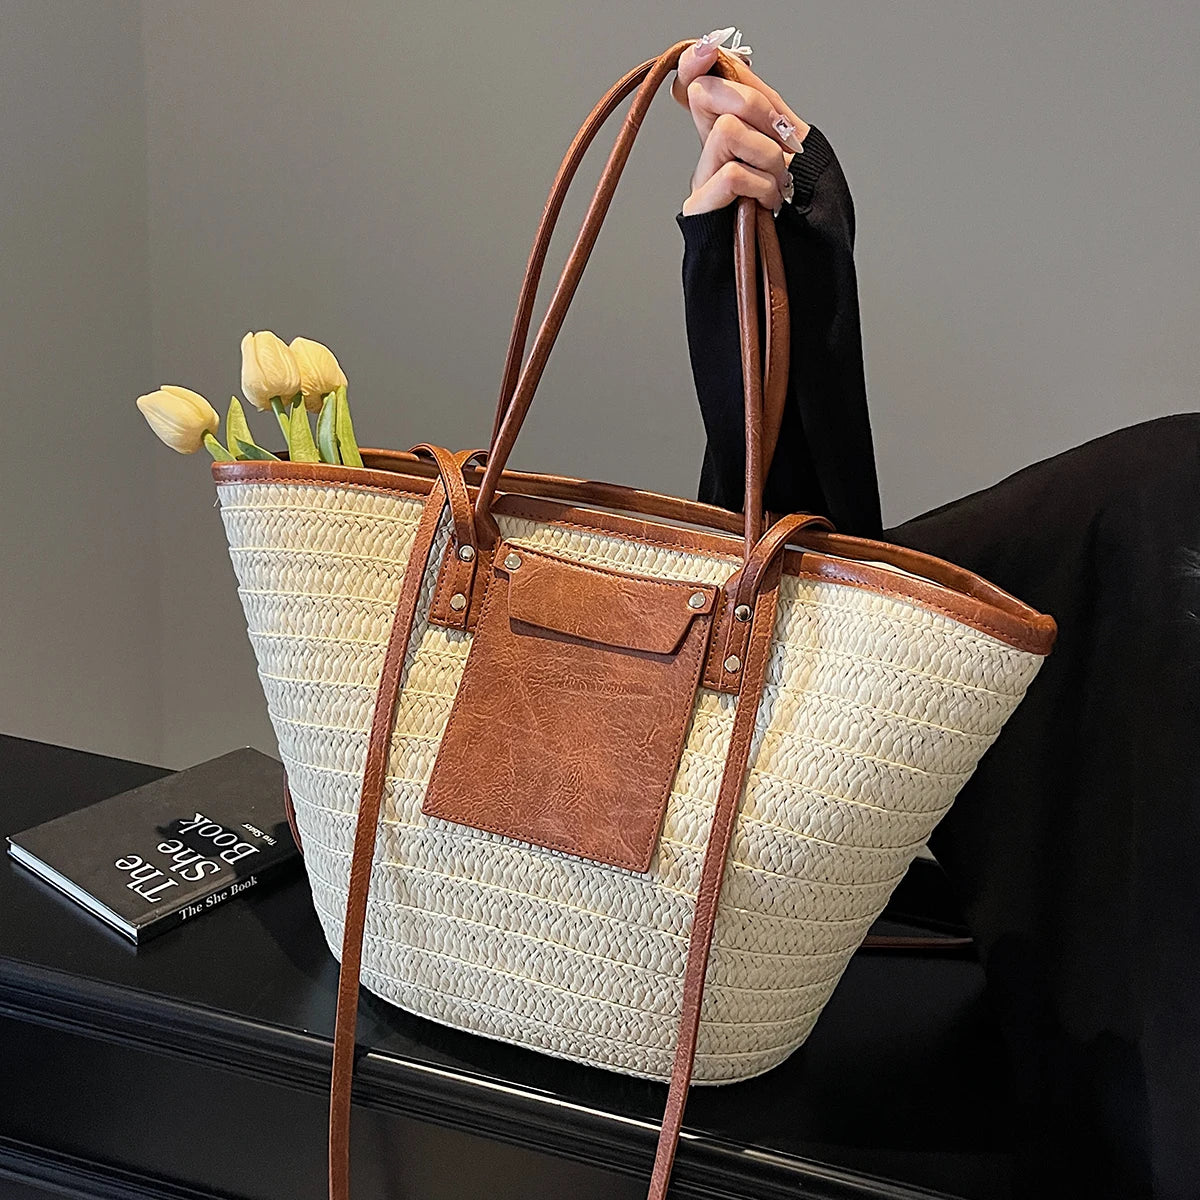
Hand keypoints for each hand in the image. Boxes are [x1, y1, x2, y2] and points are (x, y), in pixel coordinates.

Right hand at [672, 30, 811, 216]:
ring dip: (766, 157)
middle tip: (781, 146)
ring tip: (777, 187)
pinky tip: (767, 205)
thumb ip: (765, 112)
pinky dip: (760, 187)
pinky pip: (733, 174)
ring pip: (727, 131)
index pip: (699, 87)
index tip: (706, 51)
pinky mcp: (701, 209)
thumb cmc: (795, 219)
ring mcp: (702, 181)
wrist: (790, 269)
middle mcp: (709, 155)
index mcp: (728, 139)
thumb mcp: (786, 153)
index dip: (697, 65)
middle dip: (756, 108)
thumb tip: (739, 64)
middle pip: (710, 95)